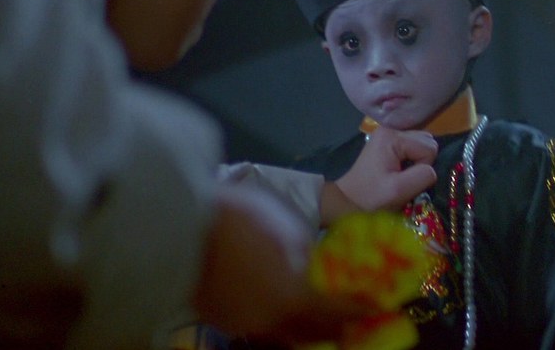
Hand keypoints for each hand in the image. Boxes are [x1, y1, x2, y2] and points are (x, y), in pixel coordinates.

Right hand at [193, 183, 374, 343]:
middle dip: (335, 325)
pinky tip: (277, 307)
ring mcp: (244, 326)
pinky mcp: (221, 321)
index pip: (339, 313)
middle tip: (350, 316)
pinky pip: (260, 328)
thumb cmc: (239, 219)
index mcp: (294, 299)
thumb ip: (306, 255)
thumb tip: (312, 267)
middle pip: (313, 333)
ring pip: (285, 335)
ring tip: (316, 315)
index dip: (360, 310)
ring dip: (305, 328)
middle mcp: (272, 323)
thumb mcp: (286, 228)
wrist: (179, 225)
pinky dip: (276, 322)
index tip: (375, 307)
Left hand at [321, 127, 437, 224]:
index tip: (405, 180)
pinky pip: (412, 148)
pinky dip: (410, 161)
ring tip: (399, 175)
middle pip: (426, 142)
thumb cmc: (371, 197)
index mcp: (392, 136)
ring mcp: (389, 135)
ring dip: (417, 162)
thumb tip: (432, 169)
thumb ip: (422, 176)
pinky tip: (397, 171)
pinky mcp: (388, 143)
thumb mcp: (399, 190)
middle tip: (403, 178)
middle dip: (421, 162)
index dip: (423, 167)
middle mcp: (391, 129)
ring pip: (422, 145)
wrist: (348, 201)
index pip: (429, 147)